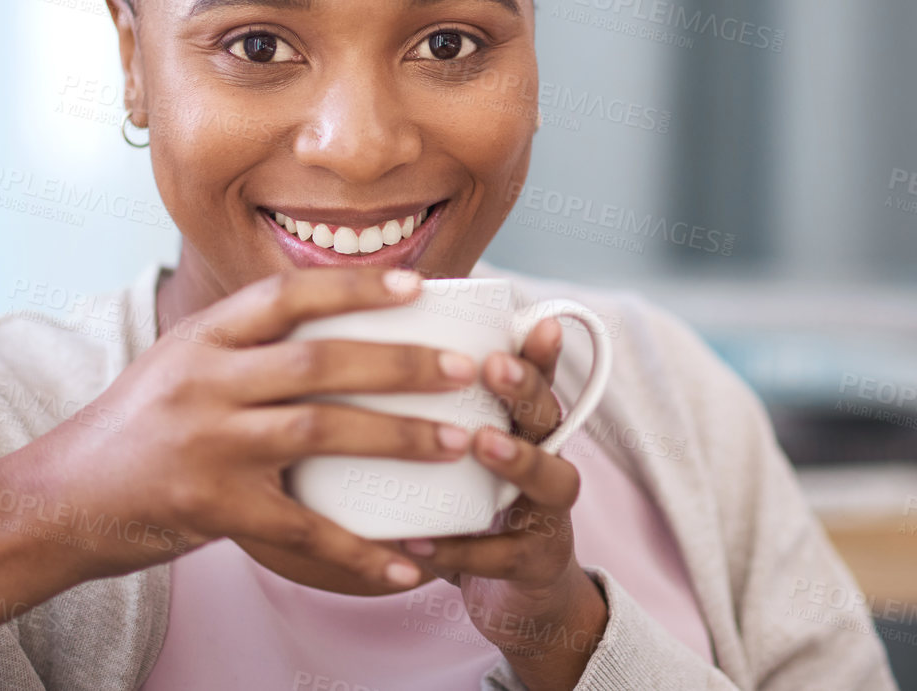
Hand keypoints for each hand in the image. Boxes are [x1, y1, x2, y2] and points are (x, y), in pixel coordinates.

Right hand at [24, 267, 478, 594]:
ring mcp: (207, 445)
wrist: (59, 501)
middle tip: (466, 370)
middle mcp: (206, 382)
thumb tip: (336, 318)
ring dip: (399, 438)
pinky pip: (300, 528)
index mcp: (203, 337)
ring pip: (321, 432)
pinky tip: (406, 561)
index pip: (287, 294)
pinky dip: (359, 548)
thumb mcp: (180, 362)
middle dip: (402, 364)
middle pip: (320, 361)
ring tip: (458, 443)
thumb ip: (244, 343)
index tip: (418, 285)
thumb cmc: (136, 428)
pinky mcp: (211, 509)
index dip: (356, 287)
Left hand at [396, 319, 607, 690]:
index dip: (539, 351)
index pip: (539, 378)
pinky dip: (461, 550)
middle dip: (526, 389)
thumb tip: (367, 349)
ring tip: (480, 442)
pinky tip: (419, 542)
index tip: (535, 321)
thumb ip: (434, 410)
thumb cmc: (476, 506)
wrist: (517, 596)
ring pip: (550, 479)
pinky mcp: (535, 563)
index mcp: (527, 427)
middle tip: (492, 367)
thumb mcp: (462, 454)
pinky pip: (503, 554)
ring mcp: (548, 512)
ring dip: (517, 459)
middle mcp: (548, 458)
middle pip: (550, 416)